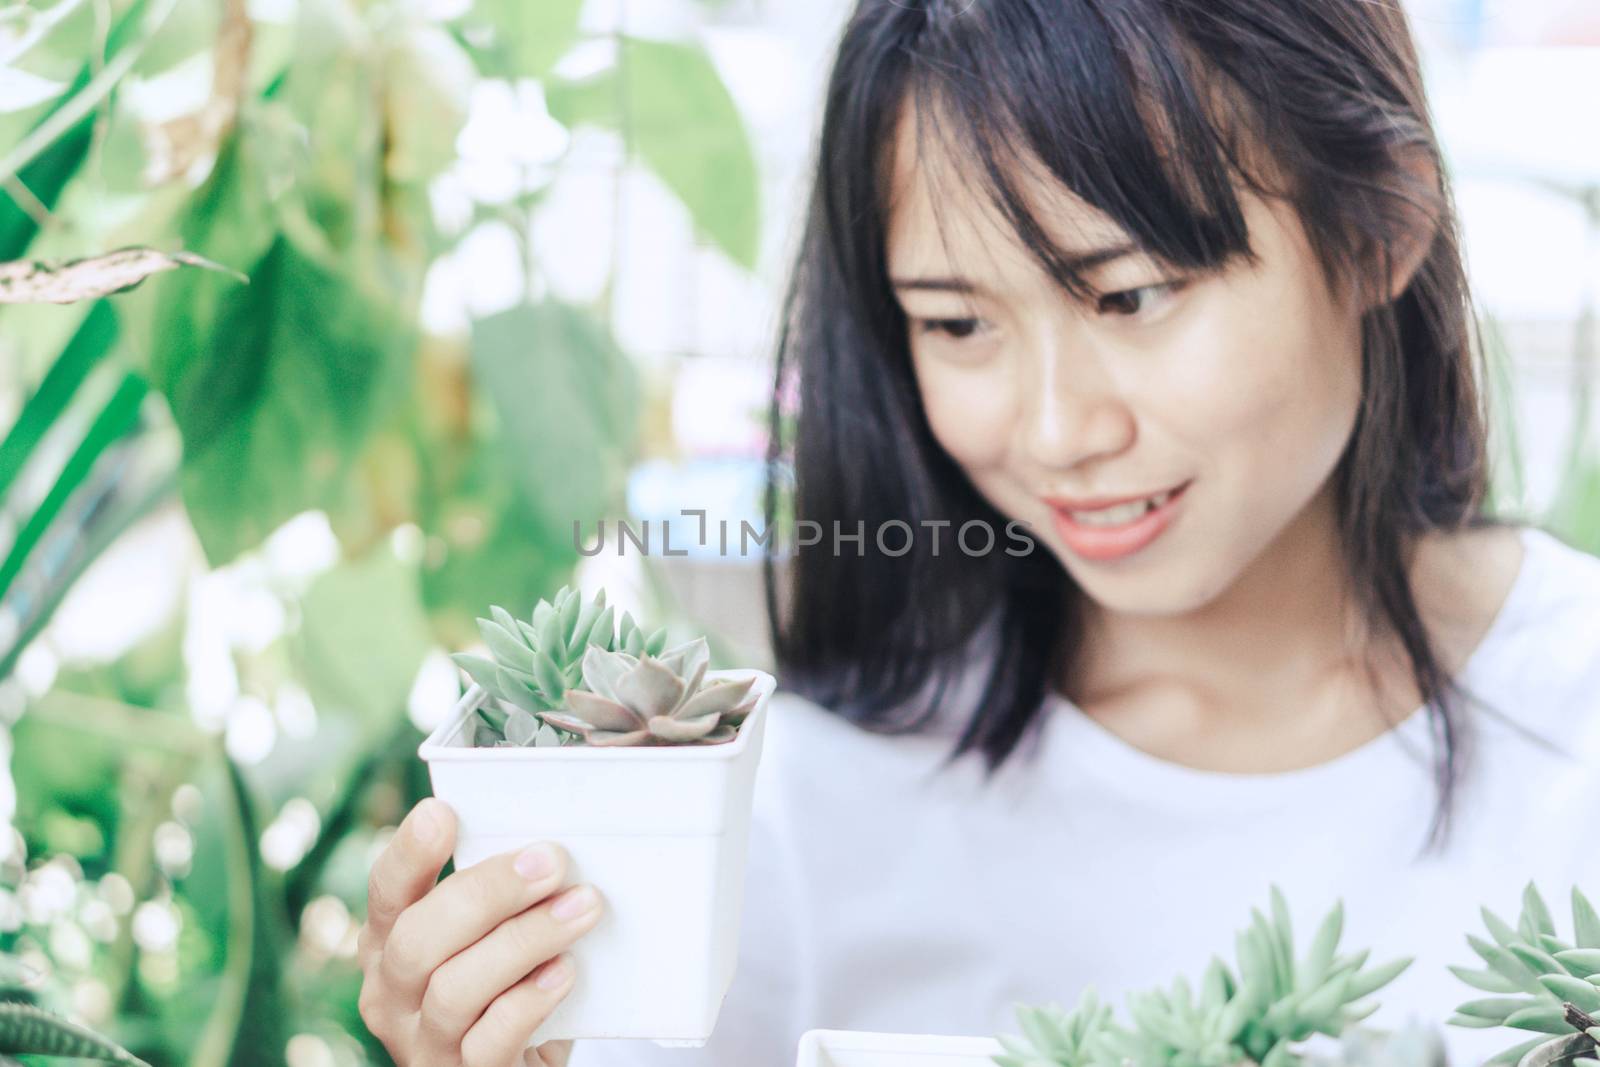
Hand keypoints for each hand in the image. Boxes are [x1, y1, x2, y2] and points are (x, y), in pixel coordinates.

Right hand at [357, 798, 604, 1065]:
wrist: (517, 1063)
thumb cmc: (507, 984)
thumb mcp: (488, 937)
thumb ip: (498, 899)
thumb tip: (546, 846)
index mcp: (389, 942)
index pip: (386, 891)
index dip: (409, 852)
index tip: (443, 813)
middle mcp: (392, 993)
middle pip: (418, 938)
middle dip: (488, 893)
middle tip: (552, 861)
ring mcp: (424, 1042)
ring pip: (455, 989)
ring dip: (525, 940)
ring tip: (582, 909)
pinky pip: (490, 1041)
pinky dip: (529, 1001)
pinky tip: (564, 972)